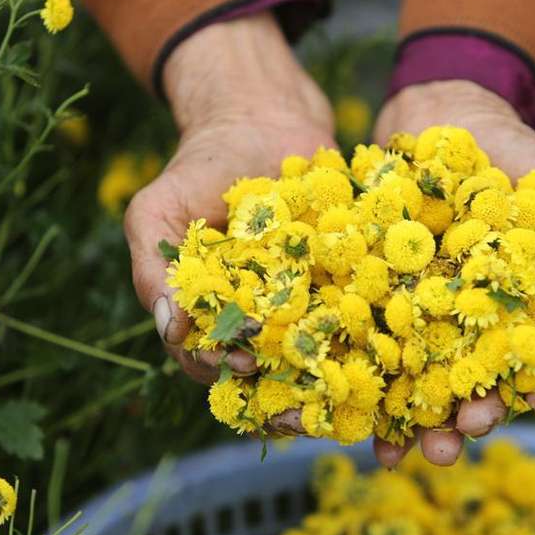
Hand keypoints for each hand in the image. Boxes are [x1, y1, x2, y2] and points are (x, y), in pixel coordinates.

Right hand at [124, 13, 334, 383]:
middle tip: (305, 414)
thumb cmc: (200, 168)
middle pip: (267, 376)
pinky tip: (380, 353)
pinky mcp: (342, 284)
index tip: (245, 364)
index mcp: (208, 316)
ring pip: (313, 359)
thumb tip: (168, 327)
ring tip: (344, 402)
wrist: (262, 120)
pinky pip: (353, 319)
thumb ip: (154, 268)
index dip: (226, 372)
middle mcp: (256, 319)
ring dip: (327, 385)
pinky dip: (365, 339)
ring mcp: (301, 304)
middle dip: (284, 400)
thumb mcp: (158, 211)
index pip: (211, 362)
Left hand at [370, 80, 534, 467]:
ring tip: (415, 452)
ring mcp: (428, 318)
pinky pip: (377, 353)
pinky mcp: (381, 304)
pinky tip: (367, 427)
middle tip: (466, 434)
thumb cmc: (517, 157)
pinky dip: (372, 391)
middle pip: (481, 385)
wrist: (444, 119)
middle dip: (477, 416)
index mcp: (529, 309)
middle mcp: (478, 326)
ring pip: (428, 383)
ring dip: (423, 423)